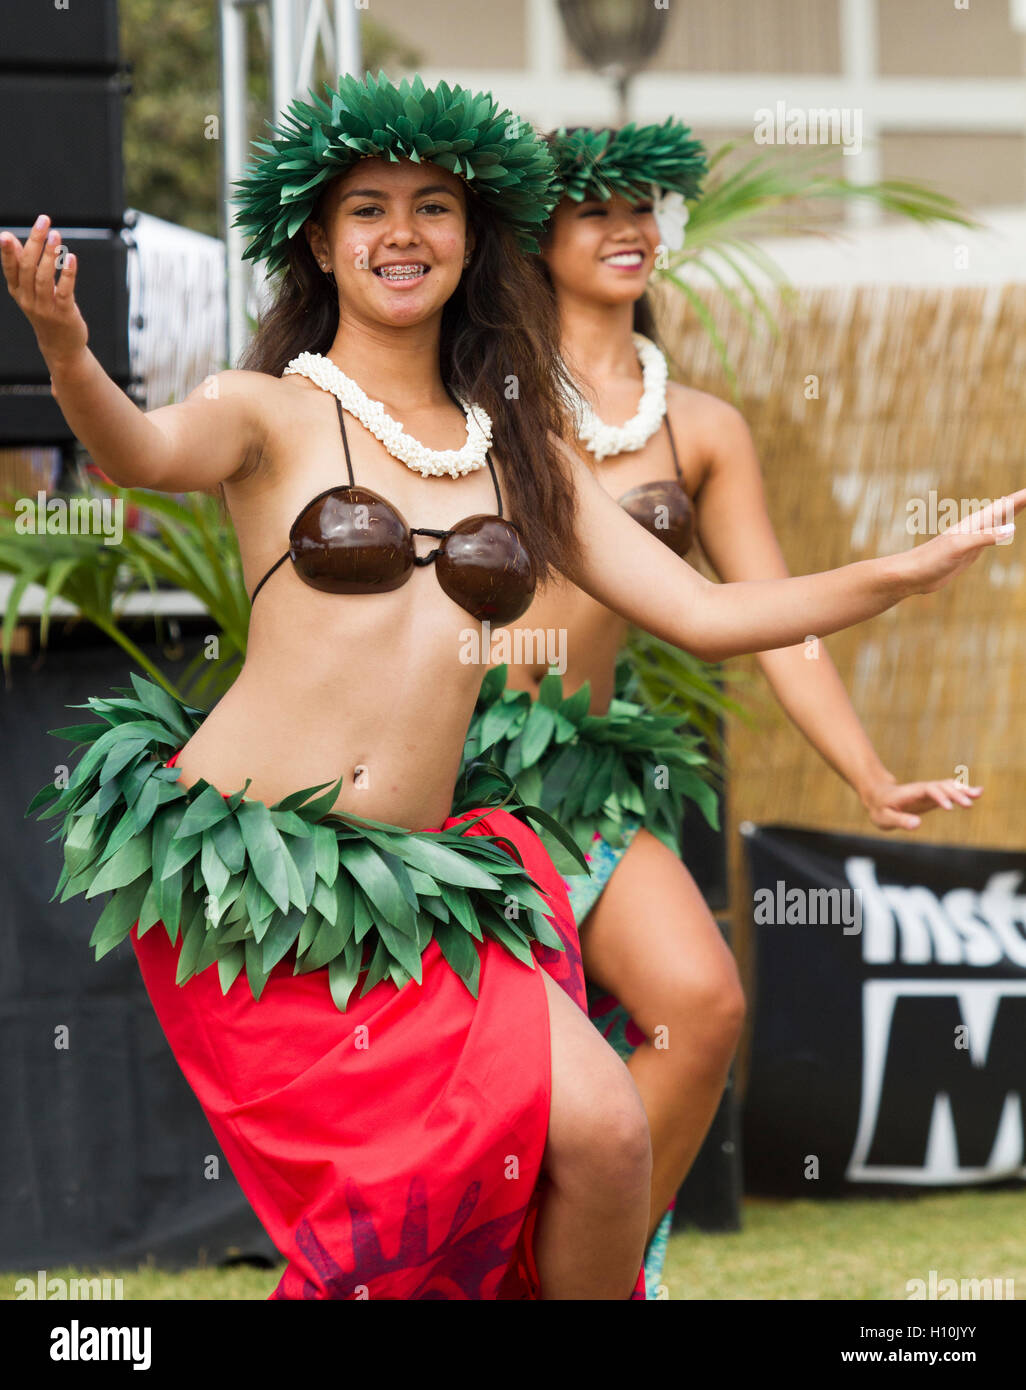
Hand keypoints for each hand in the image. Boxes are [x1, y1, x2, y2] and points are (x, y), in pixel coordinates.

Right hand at [1, 214, 87, 369]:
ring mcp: (45, 308)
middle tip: (44, 221)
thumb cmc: (45, 311)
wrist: (60, 346)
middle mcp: (28, 299)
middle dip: (35, 242)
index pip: (10, 268)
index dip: (7, 252)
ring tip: (56, 235)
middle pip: (28, 267)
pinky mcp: (64, 314)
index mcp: (17, 290)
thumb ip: (21, 263)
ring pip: (44, 278)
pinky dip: (67, 274)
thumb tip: (5, 235)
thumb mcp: (29, 289)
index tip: (6, 235)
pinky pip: (65, 292)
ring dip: (50, 255)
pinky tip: (70, 258)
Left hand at [860, 773, 981, 830]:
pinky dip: (963, 792)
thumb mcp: (885, 818)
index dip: (939, 796)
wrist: (879, 797)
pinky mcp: (934, 796)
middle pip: (941, 787)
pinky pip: (950, 792)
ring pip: (948, 787)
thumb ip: (900, 821)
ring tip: (979, 793)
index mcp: (910, 793)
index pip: (927, 791)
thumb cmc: (880, 809)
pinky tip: (977, 793)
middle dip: (955, 794)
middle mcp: (922, 789)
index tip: (949, 807)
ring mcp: (929, 792)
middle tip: (969, 805)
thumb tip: (918, 824)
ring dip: (963, 790)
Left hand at [899, 489, 1025, 595]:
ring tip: (1023, 503)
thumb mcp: (959, 548)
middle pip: (1003, 510)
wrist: (911, 575)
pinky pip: (992, 537)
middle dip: (1021, 501)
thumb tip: (1011, 528)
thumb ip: (983, 537)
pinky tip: (1004, 530)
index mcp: (974, 524)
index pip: (1003, 506)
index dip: (1021, 497)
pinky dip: (1003, 530)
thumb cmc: (930, 560)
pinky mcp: (969, 552)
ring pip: (999, 522)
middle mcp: (975, 528)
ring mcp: (972, 539)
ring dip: (1013, 512)